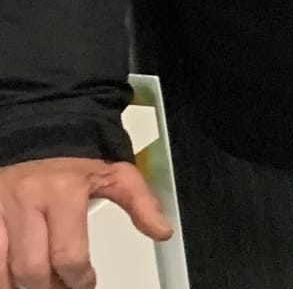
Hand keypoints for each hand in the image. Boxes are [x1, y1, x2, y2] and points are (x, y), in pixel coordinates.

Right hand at [0, 157, 169, 288]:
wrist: (40, 133)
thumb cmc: (77, 159)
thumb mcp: (115, 174)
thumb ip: (140, 203)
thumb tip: (162, 232)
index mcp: (63, 193)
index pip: (68, 255)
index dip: (79, 280)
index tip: (86, 283)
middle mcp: (26, 202)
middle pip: (31, 269)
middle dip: (50, 288)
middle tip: (63, 286)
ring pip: (1, 269)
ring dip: (19, 285)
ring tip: (38, 283)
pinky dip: (0, 273)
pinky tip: (14, 275)